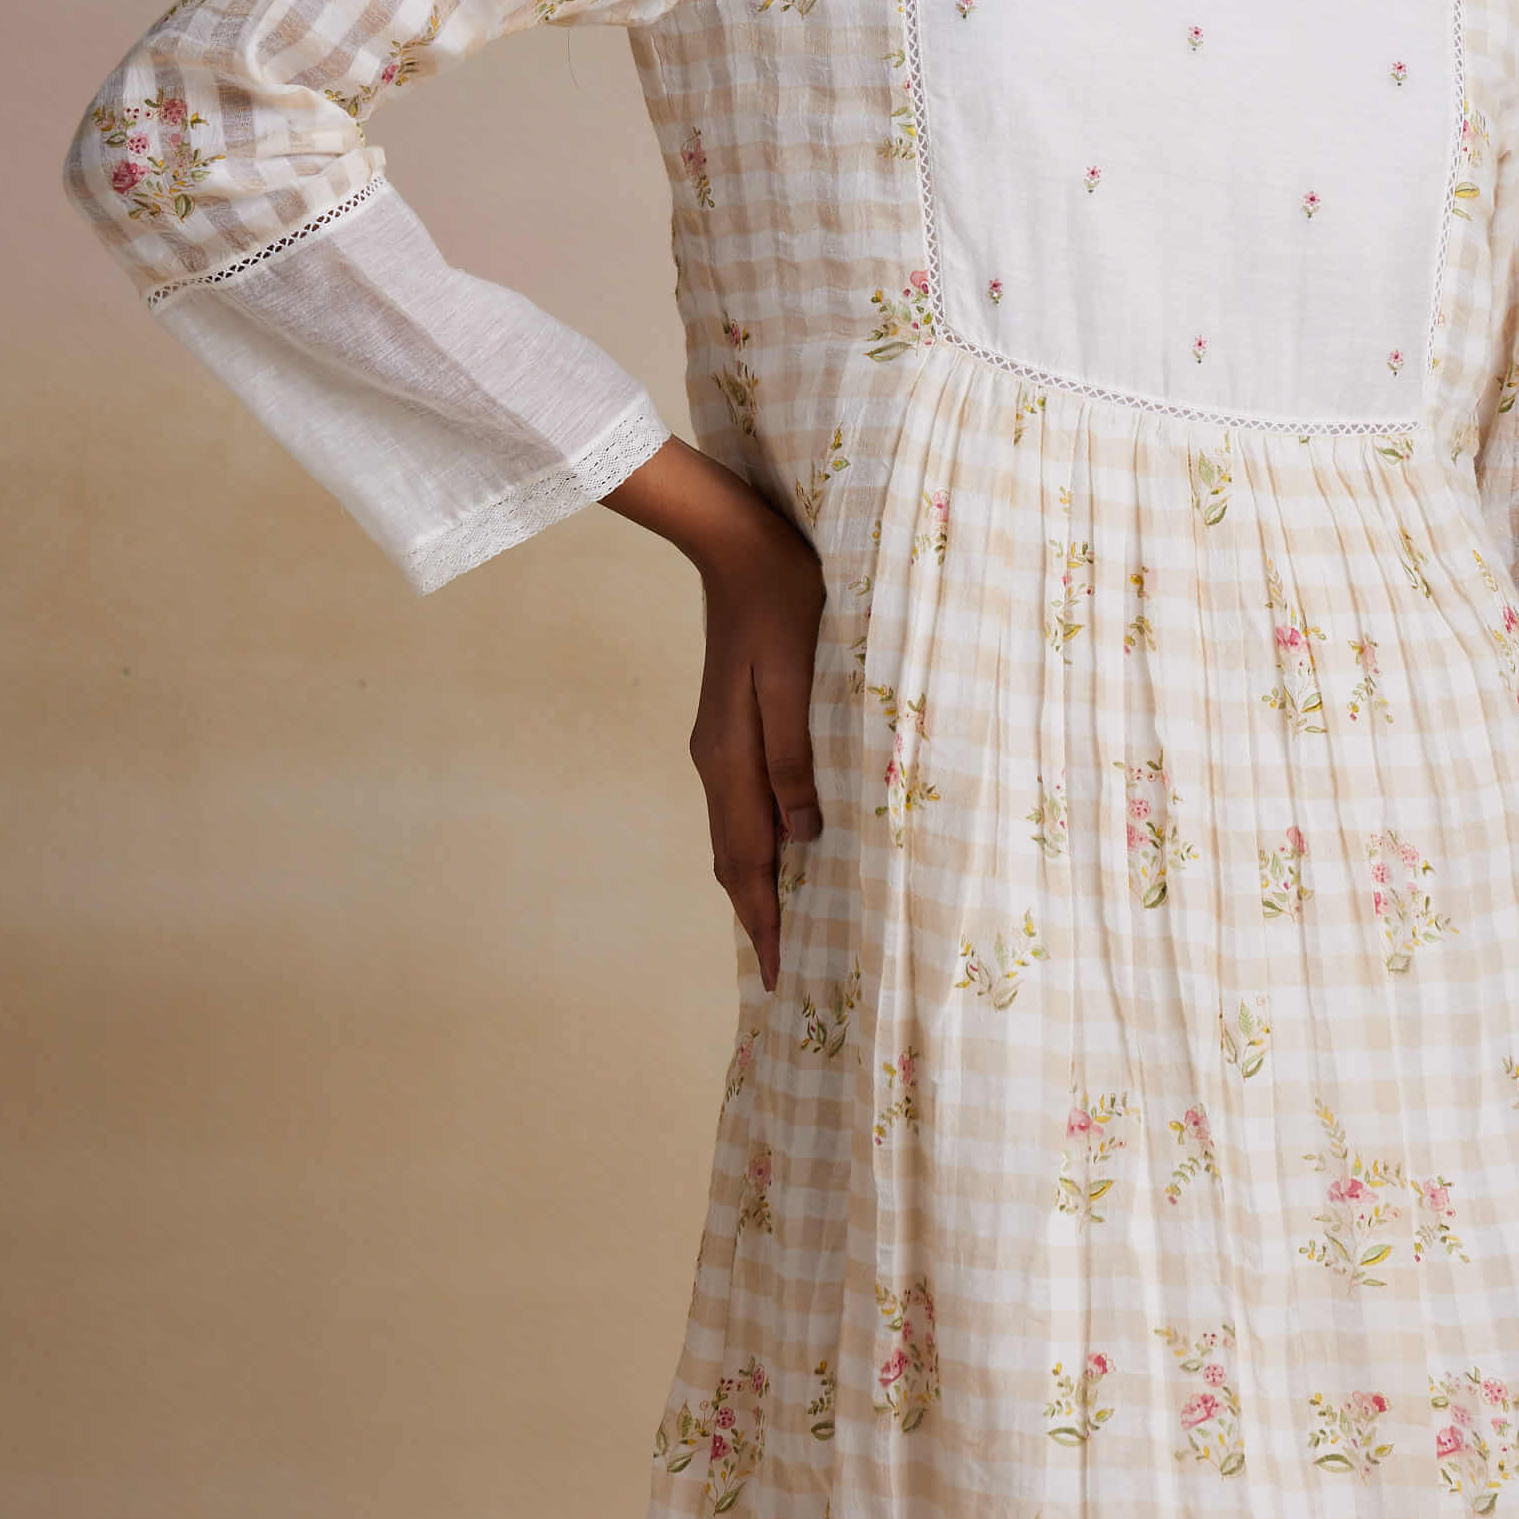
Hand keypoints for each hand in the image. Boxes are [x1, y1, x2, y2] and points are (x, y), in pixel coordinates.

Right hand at [601, 436, 828, 991]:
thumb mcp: (795, 677)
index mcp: (729, 756)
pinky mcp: (729, 723)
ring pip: (734, 831)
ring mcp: (717, 741)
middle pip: (731, 855)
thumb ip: (795, 756)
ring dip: (756, 880)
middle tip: (785, 967)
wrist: (739, 544)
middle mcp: (714, 758)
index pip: (745, 858)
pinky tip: (782, 845)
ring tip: (784, 923)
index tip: (779, 974)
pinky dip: (757, 840)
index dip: (763, 919)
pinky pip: (740, 802)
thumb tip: (804, 834)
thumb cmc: (783, 602)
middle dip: (756, 912)